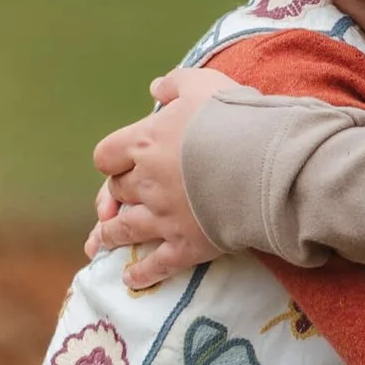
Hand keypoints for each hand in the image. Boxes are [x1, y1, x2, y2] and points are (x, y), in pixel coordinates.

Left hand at [89, 66, 226, 286]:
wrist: (264, 161)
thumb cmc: (235, 118)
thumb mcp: (203, 85)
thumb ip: (175, 84)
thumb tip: (156, 88)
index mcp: (144, 143)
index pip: (107, 155)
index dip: (112, 160)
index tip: (119, 164)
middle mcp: (146, 183)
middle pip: (116, 192)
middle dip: (114, 197)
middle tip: (112, 204)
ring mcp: (164, 218)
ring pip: (124, 230)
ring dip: (110, 236)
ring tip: (100, 243)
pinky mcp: (186, 245)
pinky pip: (157, 265)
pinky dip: (141, 274)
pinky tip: (130, 280)